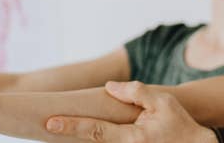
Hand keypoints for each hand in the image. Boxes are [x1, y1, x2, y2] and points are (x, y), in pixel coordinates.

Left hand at [45, 81, 214, 142]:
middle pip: (88, 141)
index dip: (70, 126)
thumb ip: (135, 92)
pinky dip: (92, 137)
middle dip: (66, 132)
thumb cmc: (181, 125)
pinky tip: (78, 130)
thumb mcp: (162, 101)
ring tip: (56, 125)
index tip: (49, 122)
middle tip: (42, 123)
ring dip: (77, 136)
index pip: (94, 131)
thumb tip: (108, 87)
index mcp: (130, 138)